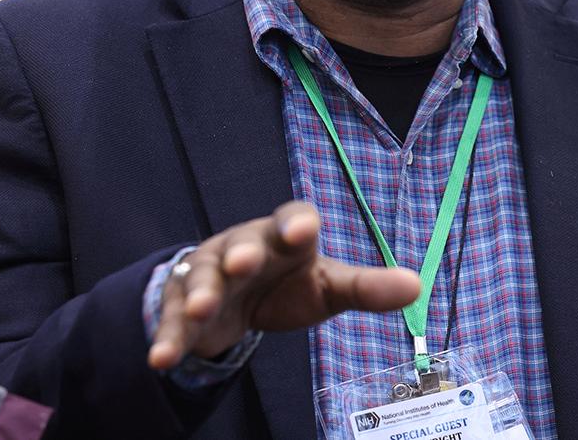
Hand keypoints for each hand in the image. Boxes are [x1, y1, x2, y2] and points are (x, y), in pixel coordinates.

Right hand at [147, 201, 418, 369]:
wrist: (230, 296)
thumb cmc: (287, 283)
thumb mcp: (326, 286)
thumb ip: (365, 288)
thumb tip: (416, 285)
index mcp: (282, 237)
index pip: (291, 219)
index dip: (294, 223)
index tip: (301, 231)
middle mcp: (242, 246)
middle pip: (239, 244)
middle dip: (240, 253)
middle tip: (242, 262)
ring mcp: (207, 274)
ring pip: (201, 278)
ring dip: (201, 291)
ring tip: (202, 309)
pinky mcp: (183, 306)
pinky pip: (173, 320)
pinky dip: (167, 338)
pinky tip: (161, 358)